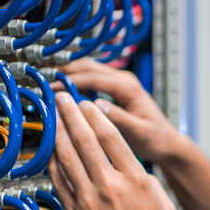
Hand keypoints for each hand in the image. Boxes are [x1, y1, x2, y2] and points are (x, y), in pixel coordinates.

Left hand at [48, 92, 176, 209]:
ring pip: (68, 157)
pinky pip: (58, 182)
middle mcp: (110, 185)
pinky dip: (53, 163)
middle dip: (72, 114)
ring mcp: (89, 200)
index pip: (112, 136)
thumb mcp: (162, 204)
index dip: (96, 116)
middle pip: (86, 140)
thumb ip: (145, 180)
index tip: (88, 104)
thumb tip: (132, 170)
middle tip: (63, 99)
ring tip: (53, 117)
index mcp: (135, 179)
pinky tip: (50, 151)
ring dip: (59, 133)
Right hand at [53, 59, 182, 163]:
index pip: (94, 77)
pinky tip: (63, 89)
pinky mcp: (116, 90)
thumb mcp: (138, 132)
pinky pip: (92, 80)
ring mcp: (120, 83)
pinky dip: (76, 80)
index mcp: (129, 87)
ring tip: (47, 81)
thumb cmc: (156, 138)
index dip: (70, 81)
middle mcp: (124, 80)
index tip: (52, 87)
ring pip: (89, 70)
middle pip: (89, 67)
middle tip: (43, 80)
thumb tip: (96, 107)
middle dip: (65, 71)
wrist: (167, 142)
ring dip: (69, 73)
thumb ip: (119, 118)